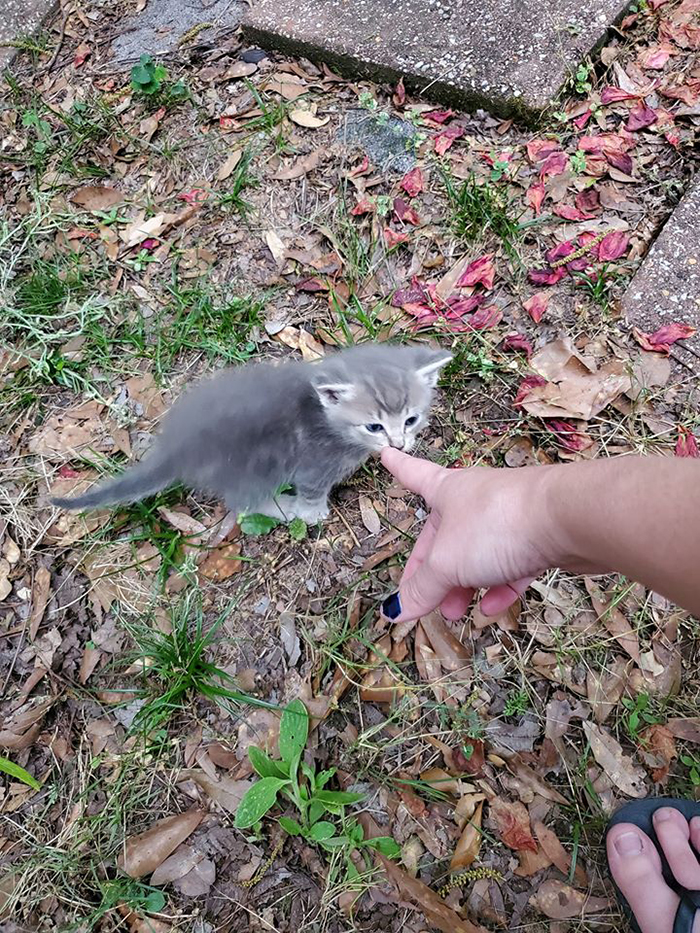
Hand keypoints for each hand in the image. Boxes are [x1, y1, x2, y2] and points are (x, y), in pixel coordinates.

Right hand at [380, 448, 553, 622]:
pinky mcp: (539, 537)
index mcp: (447, 492)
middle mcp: (476, 499)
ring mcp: (509, 517)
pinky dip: (500, 586)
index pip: (414, 476)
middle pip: (446, 535)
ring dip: (465, 586)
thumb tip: (393, 610)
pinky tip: (494, 608)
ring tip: (458, 613)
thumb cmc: (496, 525)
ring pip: (479, 554)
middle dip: (434, 571)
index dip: (399, 468)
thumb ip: (421, 588)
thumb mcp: (446, 563)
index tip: (387, 455)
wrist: (568, 519)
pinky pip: (511, 564)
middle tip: (426, 602)